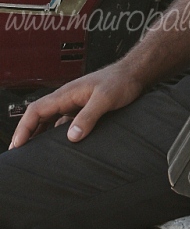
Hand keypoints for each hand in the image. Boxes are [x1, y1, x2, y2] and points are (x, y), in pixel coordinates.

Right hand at [9, 62, 143, 148]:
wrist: (134, 74)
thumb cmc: (121, 82)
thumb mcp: (105, 98)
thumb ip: (89, 116)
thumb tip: (72, 136)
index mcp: (67, 93)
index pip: (36, 110)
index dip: (24, 128)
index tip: (17, 145)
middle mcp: (67, 98)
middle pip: (39, 116)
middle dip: (27, 134)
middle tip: (20, 155)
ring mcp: (75, 103)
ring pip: (50, 120)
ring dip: (40, 134)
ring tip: (33, 154)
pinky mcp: (84, 109)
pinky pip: (64, 122)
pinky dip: (56, 134)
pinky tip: (59, 146)